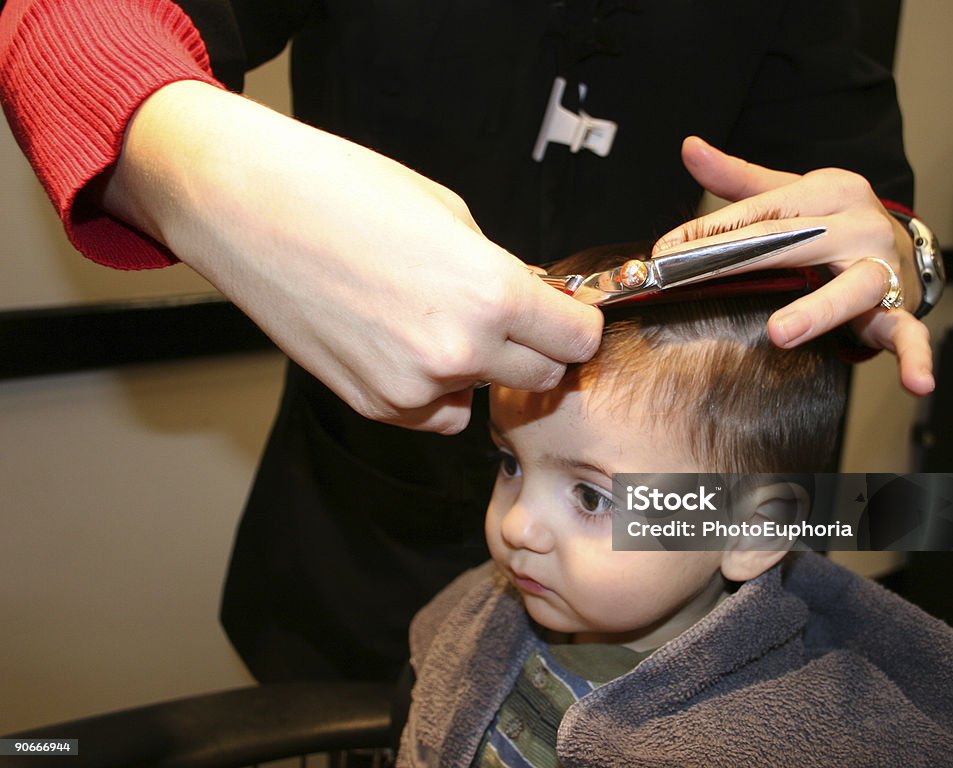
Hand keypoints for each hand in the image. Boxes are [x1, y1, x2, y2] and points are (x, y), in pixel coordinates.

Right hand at [100, 81, 601, 432]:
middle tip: (506, 318)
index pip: (578, 340)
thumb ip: (501, 271)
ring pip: (483, 396)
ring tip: (431, 319)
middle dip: (534, 348)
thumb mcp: (450, 213)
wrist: (246, 208)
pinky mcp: (373, 406)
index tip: (563, 315)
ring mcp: (413, 388)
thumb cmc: (342, 191)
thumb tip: (530, 302)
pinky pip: (434, 413)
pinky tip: (399, 344)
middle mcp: (460, 351)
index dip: (574, 324)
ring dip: (477, 368)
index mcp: (492, 293)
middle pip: (543, 376)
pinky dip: (432, 390)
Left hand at [654, 137, 932, 395]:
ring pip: (851, 289)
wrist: (903, 243)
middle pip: (790, 243)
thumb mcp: (791, 194)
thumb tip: (690, 148)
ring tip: (780, 333)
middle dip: (735, 261)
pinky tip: (916, 383)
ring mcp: (881, 267)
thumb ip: (738, 178)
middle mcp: (858, 225)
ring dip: (816, 311)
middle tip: (689, 278)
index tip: (665, 252)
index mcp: (828, 192)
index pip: (759, 212)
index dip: (708, 231)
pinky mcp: (901, 309)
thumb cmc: (834, 221)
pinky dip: (916, 359)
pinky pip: (909, 334)